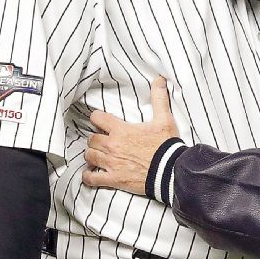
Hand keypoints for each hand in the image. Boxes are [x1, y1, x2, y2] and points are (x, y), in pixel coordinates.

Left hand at [83, 76, 179, 194]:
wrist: (170, 170)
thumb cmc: (166, 145)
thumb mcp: (164, 119)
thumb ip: (159, 99)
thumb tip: (159, 80)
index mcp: (121, 130)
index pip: (98, 118)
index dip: (97, 118)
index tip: (100, 120)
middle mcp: (112, 146)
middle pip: (92, 139)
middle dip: (95, 138)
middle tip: (102, 140)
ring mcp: (111, 163)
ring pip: (89, 156)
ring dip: (92, 155)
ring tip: (97, 155)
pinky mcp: (113, 179)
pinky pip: (91, 178)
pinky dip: (89, 176)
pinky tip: (91, 173)